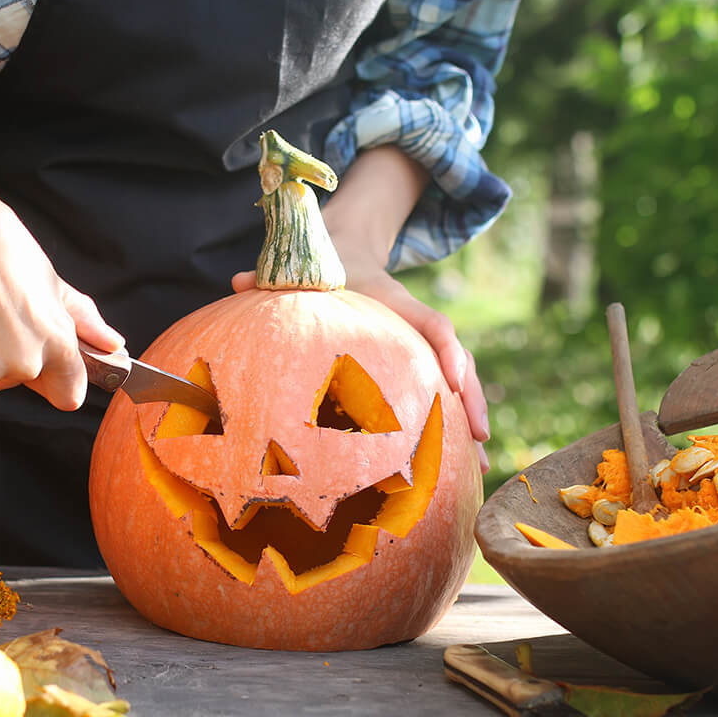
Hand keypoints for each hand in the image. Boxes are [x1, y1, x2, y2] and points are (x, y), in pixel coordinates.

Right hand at [0, 162, 122, 410]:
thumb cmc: (2, 247)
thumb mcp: (52, 281)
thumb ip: (83, 321)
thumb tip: (113, 344)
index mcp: (56, 343)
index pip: (69, 394)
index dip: (60, 382)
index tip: (51, 371)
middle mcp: (22, 362)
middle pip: (18, 379)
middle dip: (11, 354)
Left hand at [233, 144, 488, 470]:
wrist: (348, 248)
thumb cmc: (323, 268)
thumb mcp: (301, 270)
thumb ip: (272, 277)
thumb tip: (237, 282)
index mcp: (393, 302)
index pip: (429, 323)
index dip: (443, 348)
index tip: (454, 379)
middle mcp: (414, 324)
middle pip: (455, 360)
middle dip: (470, 399)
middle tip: (480, 439)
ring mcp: (420, 344)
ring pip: (457, 381)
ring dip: (470, 421)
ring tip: (479, 468)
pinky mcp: (417, 360)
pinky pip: (442, 393)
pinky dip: (453, 424)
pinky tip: (457, 464)